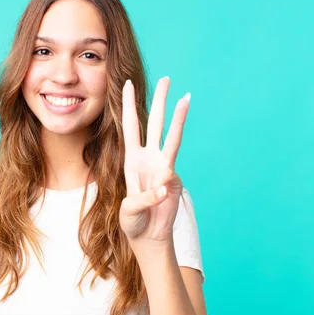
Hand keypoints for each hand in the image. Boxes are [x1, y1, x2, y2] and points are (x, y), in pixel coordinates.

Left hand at [119, 77, 190, 243]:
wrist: (148, 236)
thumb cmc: (133, 221)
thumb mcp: (129, 210)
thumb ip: (143, 199)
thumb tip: (163, 187)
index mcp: (131, 159)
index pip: (130, 126)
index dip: (128, 105)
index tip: (127, 83)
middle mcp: (148, 158)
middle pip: (155, 123)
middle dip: (160, 100)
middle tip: (166, 78)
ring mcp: (163, 167)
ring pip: (172, 137)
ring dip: (179, 117)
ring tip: (187, 97)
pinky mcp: (175, 180)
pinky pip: (171, 177)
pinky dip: (163, 188)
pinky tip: (158, 199)